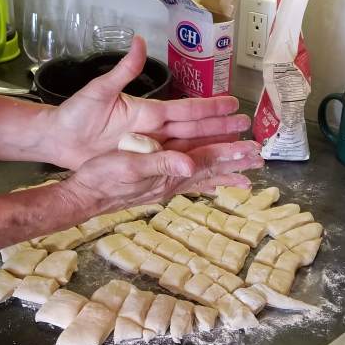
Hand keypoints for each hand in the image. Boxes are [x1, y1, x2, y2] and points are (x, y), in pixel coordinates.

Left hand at [48, 36, 249, 168]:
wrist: (58, 138)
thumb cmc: (76, 112)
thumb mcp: (100, 90)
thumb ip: (123, 71)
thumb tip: (139, 42)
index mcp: (148, 111)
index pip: (186, 109)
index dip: (210, 107)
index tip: (233, 103)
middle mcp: (154, 130)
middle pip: (195, 130)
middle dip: (222, 130)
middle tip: (248, 129)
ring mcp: (149, 148)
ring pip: (189, 150)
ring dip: (212, 151)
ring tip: (237, 153)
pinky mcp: (141, 164)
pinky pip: (171, 168)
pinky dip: (190, 171)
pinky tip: (206, 174)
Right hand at [63, 140, 262, 216]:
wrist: (84, 196)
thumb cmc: (101, 177)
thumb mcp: (128, 165)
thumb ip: (159, 164)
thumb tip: (187, 164)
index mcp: (167, 173)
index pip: (204, 160)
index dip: (228, 153)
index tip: (250, 148)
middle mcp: (171, 181)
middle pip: (209, 169)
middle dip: (235, 163)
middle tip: (260, 159)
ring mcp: (165, 184)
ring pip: (202, 176)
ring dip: (225, 173)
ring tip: (247, 174)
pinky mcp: (157, 185)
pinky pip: (189, 182)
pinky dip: (204, 181)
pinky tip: (211, 183)